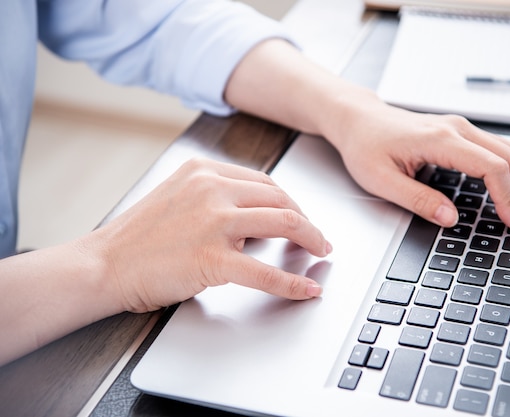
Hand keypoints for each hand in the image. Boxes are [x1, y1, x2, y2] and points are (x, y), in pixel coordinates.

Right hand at [95, 158, 331, 312]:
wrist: (104, 264)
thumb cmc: (139, 237)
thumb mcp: (179, 197)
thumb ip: (216, 198)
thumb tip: (257, 219)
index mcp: (204, 170)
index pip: (264, 182)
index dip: (290, 203)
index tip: (301, 217)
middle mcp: (212, 188)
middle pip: (280, 199)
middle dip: (307, 220)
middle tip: (318, 238)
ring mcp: (213, 221)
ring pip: (283, 222)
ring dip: (310, 239)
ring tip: (320, 252)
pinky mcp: (211, 257)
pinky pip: (265, 271)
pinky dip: (292, 282)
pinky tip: (306, 289)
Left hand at [323, 94, 509, 230]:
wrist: (358, 119)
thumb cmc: (365, 145)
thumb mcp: (381, 179)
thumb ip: (417, 200)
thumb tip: (451, 219)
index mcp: (441, 139)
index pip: (491, 168)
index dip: (508, 198)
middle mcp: (458, 129)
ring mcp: (463, 128)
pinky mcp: (462, 134)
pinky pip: (503, 148)